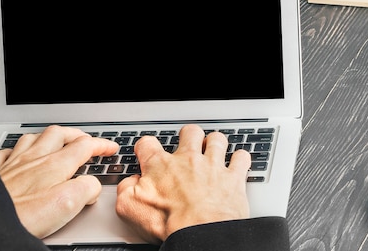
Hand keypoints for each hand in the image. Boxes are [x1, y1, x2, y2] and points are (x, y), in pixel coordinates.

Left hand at [0, 125, 118, 237]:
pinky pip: (6, 153)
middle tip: (86, 142)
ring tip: (55, 144)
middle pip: (60, 134)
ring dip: (48, 138)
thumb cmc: (24, 217)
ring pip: (33, 138)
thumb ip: (88, 188)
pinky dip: (16, 151)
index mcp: (56, 164)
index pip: (86, 145)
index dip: (102, 145)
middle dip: (77, 135)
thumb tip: (92, 186)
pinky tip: (18, 157)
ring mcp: (14, 164)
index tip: (111, 149)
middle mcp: (35, 159)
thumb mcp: (69, 203)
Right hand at [116, 124, 250, 243]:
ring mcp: (212, 166)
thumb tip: (130, 182)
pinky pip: (241, 158)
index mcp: (161, 166)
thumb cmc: (170, 224)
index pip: (148, 143)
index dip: (146, 146)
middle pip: (189, 132)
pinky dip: (240, 159)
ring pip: (217, 140)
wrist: (201, 235)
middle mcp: (188, 160)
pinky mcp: (233, 177)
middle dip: (188, 136)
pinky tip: (237, 163)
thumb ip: (126, 190)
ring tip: (213, 151)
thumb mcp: (130, 209)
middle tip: (188, 145)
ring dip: (215, 143)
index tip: (147, 151)